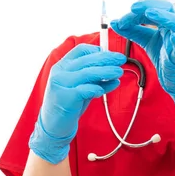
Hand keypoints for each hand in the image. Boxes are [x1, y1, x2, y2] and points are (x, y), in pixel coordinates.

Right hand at [29, 44, 125, 163]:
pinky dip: (98, 88)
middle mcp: (59, 72)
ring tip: (119, 72)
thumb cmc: (69, 104)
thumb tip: (116, 70)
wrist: (53, 126)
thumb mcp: (81, 87)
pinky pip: (85, 90)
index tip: (111, 54)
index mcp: (62, 65)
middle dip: (107, 58)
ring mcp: (60, 84)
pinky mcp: (64, 98)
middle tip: (121, 59)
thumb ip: (95, 78)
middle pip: (87, 60)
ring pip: (88, 73)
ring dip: (106, 71)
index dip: (97, 50)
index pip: (80, 50)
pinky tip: (107, 88)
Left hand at [110, 0, 174, 114]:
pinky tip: (174, 37)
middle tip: (133, 8)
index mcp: (166, 23)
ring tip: (150, 13)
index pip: (153, 9)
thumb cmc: (165, 56)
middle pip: (167, 8)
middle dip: (150, 5)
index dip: (136, 12)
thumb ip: (132, 32)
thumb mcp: (146, 41)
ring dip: (164, 17)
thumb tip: (114, 22)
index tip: (121, 20)